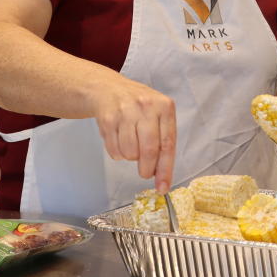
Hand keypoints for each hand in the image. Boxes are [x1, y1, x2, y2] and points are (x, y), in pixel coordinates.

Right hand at [88, 75, 176, 192]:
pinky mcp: (108, 119)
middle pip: (149, 150)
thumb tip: (161, 174)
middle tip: (145, 173)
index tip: (163, 187)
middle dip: (147, 168)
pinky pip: (114, 150)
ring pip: (130, 153)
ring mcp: (126, 112)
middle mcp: (146, 107)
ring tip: (131, 145)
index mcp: (164, 107)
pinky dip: (118, 153)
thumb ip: (163, 139)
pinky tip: (119, 140)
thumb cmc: (138, 106)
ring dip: (130, 158)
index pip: (168, 144)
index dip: (165, 169)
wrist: (108, 89)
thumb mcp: (157, 114)